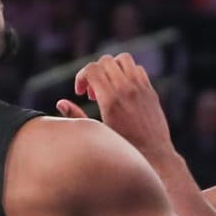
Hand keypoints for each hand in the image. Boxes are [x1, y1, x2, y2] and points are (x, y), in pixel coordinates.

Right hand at [59, 52, 176, 165]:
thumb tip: (61, 103)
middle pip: (106, 60)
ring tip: (107, 87)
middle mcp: (127, 89)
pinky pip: (138, 69)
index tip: (80, 92)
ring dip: (111, 68)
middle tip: (92, 93)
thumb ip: (76, 117)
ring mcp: (141, 87)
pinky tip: (121, 91)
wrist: (154, 156)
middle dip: (94, 72)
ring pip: (123, 59)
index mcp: (111, 99)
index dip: (81, 76)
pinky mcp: (151, 90)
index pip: (93, 69)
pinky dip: (127, 73)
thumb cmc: (121, 151)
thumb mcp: (96, 134)